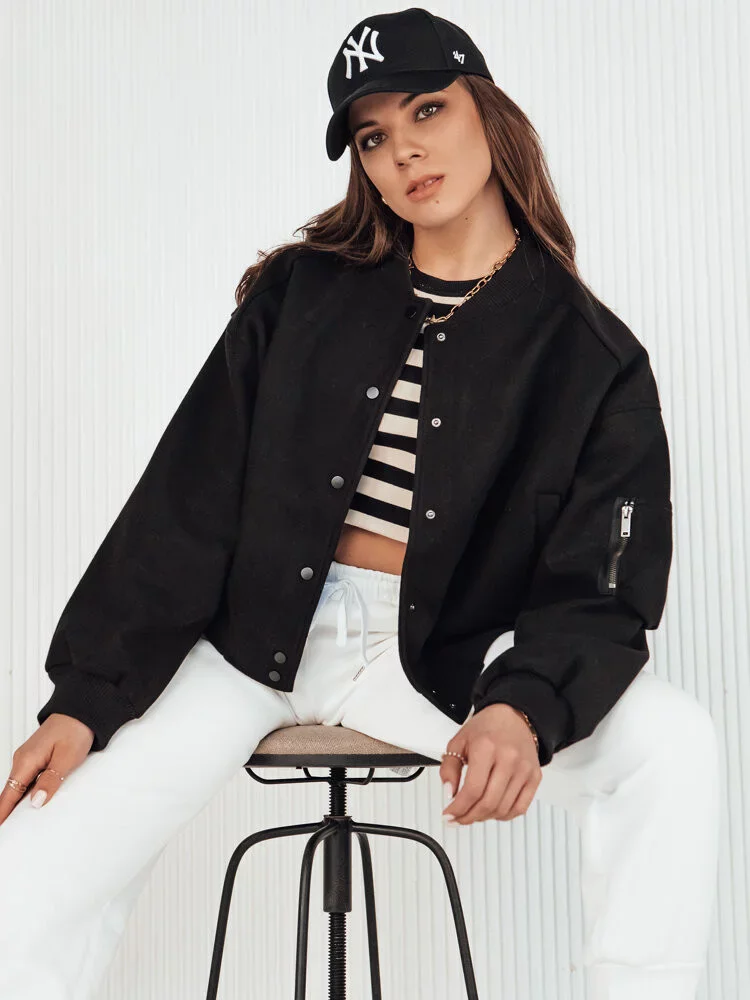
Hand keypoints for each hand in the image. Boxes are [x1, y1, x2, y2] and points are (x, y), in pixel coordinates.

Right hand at [0, 714, 94, 825]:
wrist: (81, 711)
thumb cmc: (75, 730)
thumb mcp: (66, 758)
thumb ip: (51, 780)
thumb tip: (35, 802)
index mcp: (26, 761)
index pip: (8, 795)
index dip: (2, 814)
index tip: (1, 829)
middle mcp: (22, 760)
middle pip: (10, 793)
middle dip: (7, 813)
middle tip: (10, 832)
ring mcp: (29, 758)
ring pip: (19, 787)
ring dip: (17, 805)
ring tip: (17, 825)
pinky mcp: (37, 758)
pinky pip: (28, 780)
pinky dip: (26, 794)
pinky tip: (31, 804)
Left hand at [439, 704, 541, 825]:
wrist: (513, 716)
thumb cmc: (486, 728)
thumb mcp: (459, 741)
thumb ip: (449, 768)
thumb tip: (449, 794)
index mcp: (486, 747)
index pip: (473, 789)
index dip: (458, 808)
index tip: (449, 814)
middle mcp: (508, 758)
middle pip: (488, 803)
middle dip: (469, 817)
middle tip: (458, 819)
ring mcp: (524, 769)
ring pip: (503, 809)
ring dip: (484, 818)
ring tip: (473, 813)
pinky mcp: (535, 777)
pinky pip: (520, 808)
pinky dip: (504, 816)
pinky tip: (492, 812)